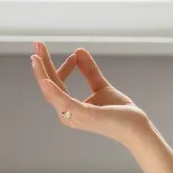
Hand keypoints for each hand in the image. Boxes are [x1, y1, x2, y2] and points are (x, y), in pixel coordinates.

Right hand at [30, 42, 148, 145]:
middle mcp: (68, 114)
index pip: (57, 84)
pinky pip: (64, 102)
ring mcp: (74, 116)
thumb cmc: (119, 113)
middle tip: (37, 44)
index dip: (62, 66)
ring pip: (51, 92)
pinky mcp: (83, 115)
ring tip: (35, 56)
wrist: (137, 128)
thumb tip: (78, 50)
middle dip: (42, 65)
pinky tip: (46, 80)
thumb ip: (89, 71)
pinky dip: (53, 91)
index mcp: (70, 108)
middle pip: (49, 86)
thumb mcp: (101, 86)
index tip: (75, 55)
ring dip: (42, 73)